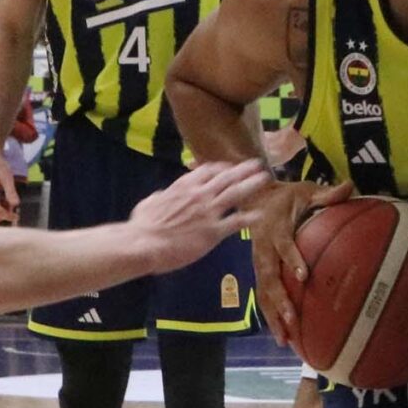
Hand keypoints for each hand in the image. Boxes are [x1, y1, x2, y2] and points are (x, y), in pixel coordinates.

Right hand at [129, 161, 269, 273]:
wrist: (144, 243)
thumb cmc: (142, 225)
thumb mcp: (149, 202)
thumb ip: (160, 197)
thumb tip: (161, 195)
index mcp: (183, 186)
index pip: (207, 170)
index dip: (221, 168)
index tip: (229, 167)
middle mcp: (200, 194)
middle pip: (227, 177)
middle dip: (244, 169)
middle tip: (257, 164)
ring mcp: (209, 212)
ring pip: (236, 193)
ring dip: (252, 185)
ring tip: (265, 179)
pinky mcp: (214, 231)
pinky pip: (236, 222)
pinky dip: (249, 217)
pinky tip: (260, 215)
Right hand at [250, 177, 350, 346]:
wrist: (255, 199)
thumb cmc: (288, 197)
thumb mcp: (306, 190)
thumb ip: (327, 194)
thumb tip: (350, 186)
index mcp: (276, 228)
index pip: (284, 245)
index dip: (292, 259)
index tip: (303, 277)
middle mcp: (263, 248)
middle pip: (269, 277)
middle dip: (279, 300)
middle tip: (292, 319)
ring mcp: (259, 263)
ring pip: (263, 292)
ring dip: (273, 316)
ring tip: (285, 339)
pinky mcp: (258, 272)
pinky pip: (262, 297)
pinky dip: (270, 317)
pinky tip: (282, 337)